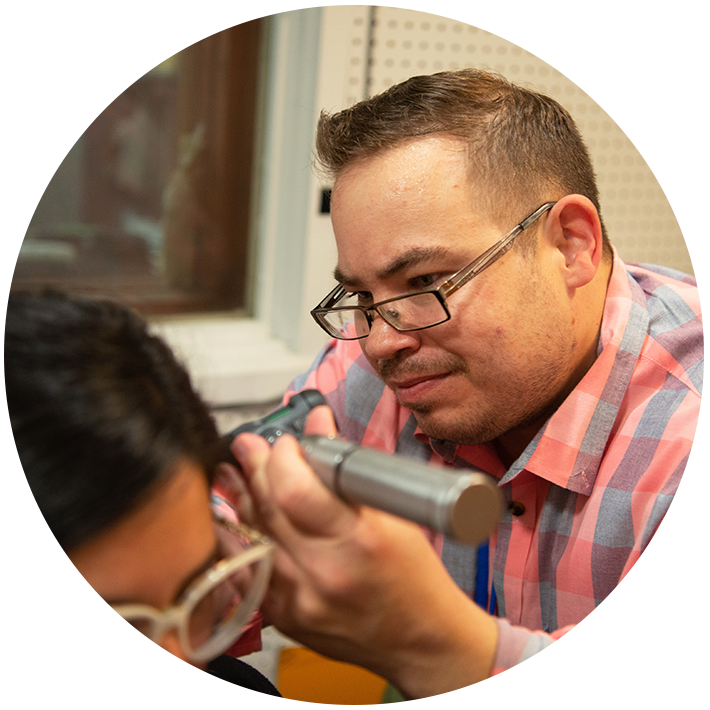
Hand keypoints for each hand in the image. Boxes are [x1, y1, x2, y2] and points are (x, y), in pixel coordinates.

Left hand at [232, 406, 497, 703]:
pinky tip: (232, 518)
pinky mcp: (285, 619)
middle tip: (247, 446)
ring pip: (250, 539)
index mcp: (359, 541)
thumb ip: (347, 470)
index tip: (286, 444)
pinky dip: (237, 540)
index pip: (296, 491)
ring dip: (239, 500)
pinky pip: (246, 572)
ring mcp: (300, 600)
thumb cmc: (415, 577)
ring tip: (232, 473)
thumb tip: (318, 426)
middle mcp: (325, 573)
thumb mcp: (393, 516)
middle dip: (254, 469)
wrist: (421, 641)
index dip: (282, 459)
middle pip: (268, 510)